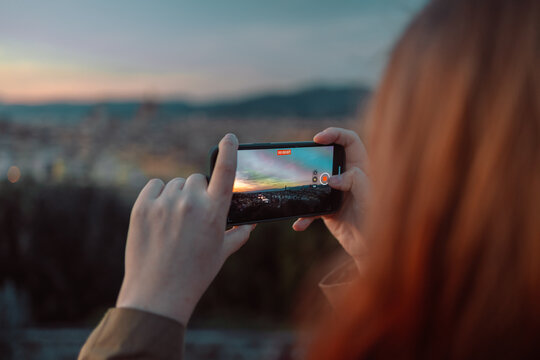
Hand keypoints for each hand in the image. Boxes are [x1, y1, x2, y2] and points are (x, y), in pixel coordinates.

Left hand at [116, 133, 254, 324]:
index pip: (225, 172)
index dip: (229, 151)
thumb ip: (239, 234)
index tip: (229, 137)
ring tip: (173, 223)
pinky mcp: (142, 207)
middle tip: (192, 216)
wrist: (157, 294)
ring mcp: (164, 203)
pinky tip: (158, 215)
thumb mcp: (222, 253)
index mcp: (214, 212)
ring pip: (175, 184)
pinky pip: (154, 186)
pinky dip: (158, 195)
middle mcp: (191, 203)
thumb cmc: (195, 274)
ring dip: (177, 196)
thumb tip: (251, 223)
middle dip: (197, 192)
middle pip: (196, 179)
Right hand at [293, 127, 369, 264]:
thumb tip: (331, 179)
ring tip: (298, 189)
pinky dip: (303, 216)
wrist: (369, 248)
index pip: (350, 141)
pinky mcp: (326, 208)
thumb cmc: (377, 220)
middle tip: (302, 158)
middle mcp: (347, 177)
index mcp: (361, 168)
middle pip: (328, 155)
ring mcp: (334, 191)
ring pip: (314, 179)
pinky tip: (300, 224)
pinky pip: (309, 208)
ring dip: (303, 184)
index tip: (318, 138)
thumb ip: (355, 181)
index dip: (335, 134)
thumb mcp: (369, 197)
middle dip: (313, 155)